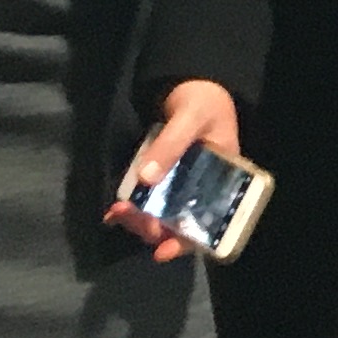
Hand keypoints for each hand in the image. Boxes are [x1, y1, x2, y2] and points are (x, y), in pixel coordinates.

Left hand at [108, 80, 240, 260]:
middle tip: (128, 218)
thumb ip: (170, 146)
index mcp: (222, 181)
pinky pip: (149, 201)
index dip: (186, 241)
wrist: (191, 85)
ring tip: (117, 213)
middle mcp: (202, 190)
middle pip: (179, 223)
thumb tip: (146, 179)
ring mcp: (181, 186)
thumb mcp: (189, 119)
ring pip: (161, 216)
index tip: (162, 252)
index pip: (208, 221)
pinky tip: (115, 211)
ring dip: (139, 220)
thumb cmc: (202, 101)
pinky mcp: (163, 179)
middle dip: (152, 228)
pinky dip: (133, 209)